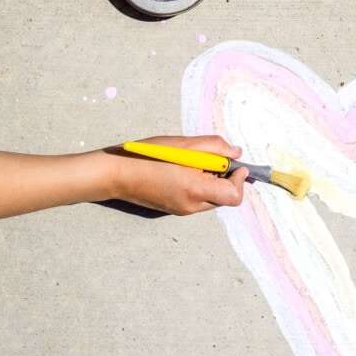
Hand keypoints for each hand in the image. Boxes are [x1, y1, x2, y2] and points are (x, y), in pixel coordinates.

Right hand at [109, 134, 247, 214]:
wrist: (116, 174)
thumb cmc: (148, 156)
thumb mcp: (184, 144)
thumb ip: (214, 147)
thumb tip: (236, 152)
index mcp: (195, 190)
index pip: (234, 196)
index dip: (239, 179)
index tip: (235, 164)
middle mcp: (191, 206)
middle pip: (224, 197)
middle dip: (225, 177)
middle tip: (212, 158)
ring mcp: (182, 210)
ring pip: (211, 198)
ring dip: (211, 180)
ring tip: (192, 162)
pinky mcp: (174, 209)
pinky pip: (197, 199)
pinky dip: (199, 185)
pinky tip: (182, 170)